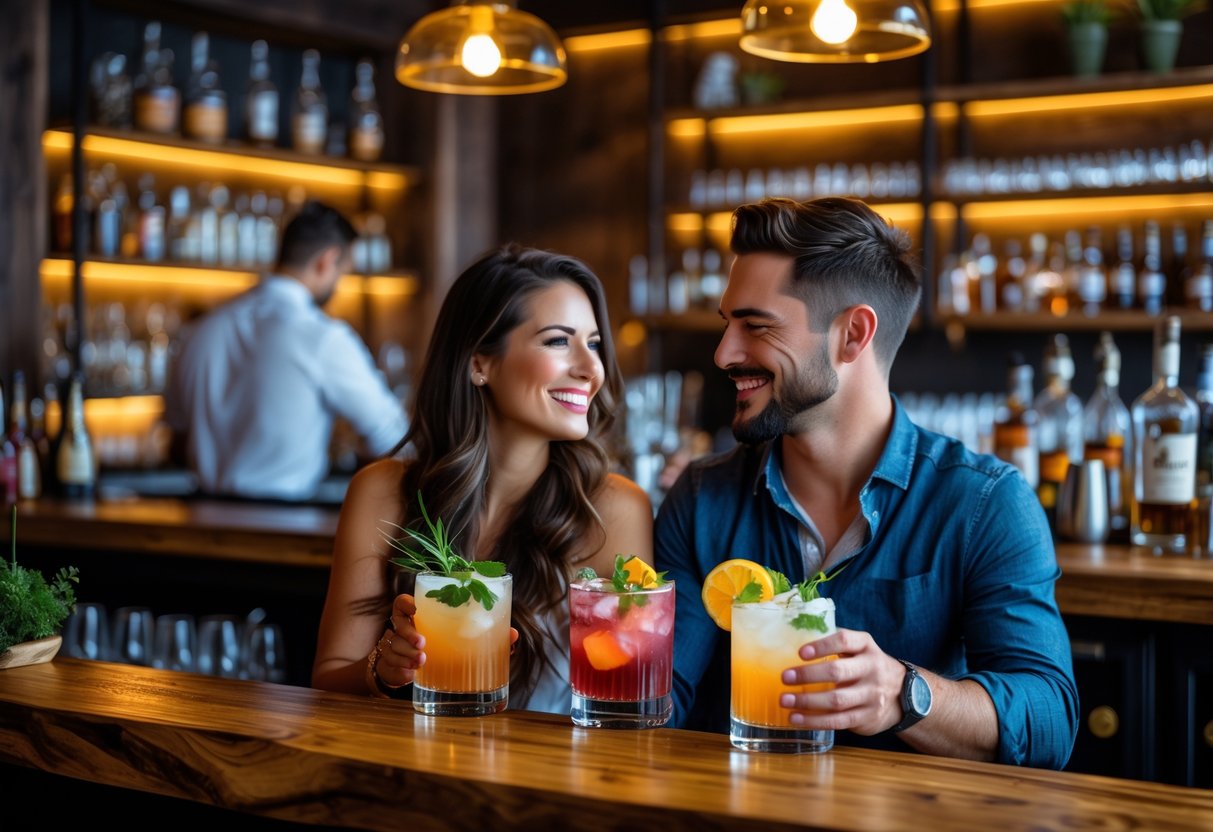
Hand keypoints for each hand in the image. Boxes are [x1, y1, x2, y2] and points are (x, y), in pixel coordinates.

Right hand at [374, 594, 519, 687]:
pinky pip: (392, 666)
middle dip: (409, 633)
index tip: (416, 608)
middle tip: (423, 643)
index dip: (406, 603)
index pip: (402, 603)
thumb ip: (486, 633)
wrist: (416, 671)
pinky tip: (411, 674)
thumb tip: (513, 634)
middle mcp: (403, 629)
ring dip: (407, 654)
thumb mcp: (461, 638)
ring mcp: (394, 647)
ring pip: (394, 646)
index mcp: (419, 616)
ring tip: (421, 662)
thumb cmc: (443, 648)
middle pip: (398, 625)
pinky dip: (402, 670)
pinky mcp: (391, 666)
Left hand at [777, 627, 906, 735]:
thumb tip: (792, 639)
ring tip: (785, 700)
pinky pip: (838, 721)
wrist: (903, 695)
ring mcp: (872, 695)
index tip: (800, 652)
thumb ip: (835, 645)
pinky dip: (815, 721)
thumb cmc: (867, 667)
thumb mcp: (859, 650)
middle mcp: (871, 669)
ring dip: (807, 701)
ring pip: (837, 700)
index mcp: (866, 646)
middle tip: (785, 677)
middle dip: (808, 675)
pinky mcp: (868, 717)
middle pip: (838, 671)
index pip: (844, 641)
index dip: (822, 645)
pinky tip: (796, 718)